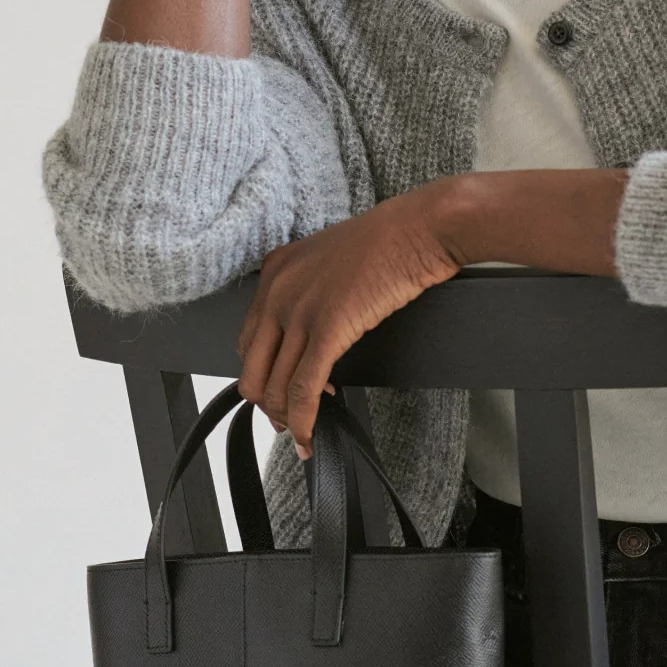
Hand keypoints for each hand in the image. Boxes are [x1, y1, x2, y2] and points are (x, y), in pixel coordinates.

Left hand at [235, 187, 461, 458]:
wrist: (418, 229)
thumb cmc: (388, 241)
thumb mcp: (330, 260)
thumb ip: (309, 291)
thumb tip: (311, 334)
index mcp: (275, 271)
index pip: (249, 341)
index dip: (265, 374)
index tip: (283, 389)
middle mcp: (277, 291)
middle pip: (253, 369)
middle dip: (268, 404)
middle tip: (288, 421)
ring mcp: (299, 311)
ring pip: (275, 386)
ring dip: (287, 419)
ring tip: (303, 434)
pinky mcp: (327, 329)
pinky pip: (303, 390)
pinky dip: (304, 422)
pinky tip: (310, 437)